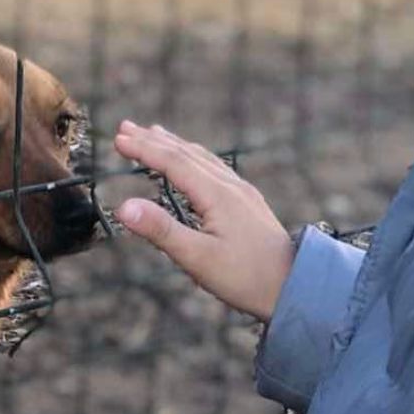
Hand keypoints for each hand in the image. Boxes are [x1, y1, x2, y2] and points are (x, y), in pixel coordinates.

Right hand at [113, 121, 293, 320]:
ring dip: (174, 144)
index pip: (174, 163)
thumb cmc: (245, 278)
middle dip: (154, 140)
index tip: (117, 138)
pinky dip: (193, 157)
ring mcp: (241, 192)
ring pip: (202, 158)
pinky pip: (214, 168)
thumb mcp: (197, 258)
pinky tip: (192, 161)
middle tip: (125, 127)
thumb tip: (123, 207)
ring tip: (154, 133)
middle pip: (187, 154)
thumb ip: (160, 230)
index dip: (144, 149)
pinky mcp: (247, 202)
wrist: (296, 287)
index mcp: (218, 196)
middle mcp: (230, 186)